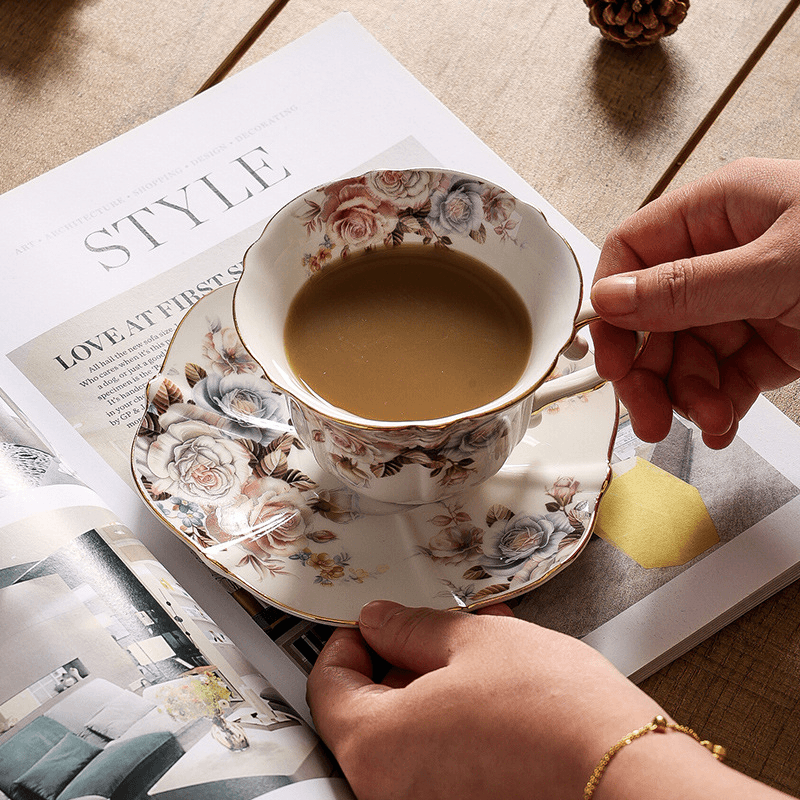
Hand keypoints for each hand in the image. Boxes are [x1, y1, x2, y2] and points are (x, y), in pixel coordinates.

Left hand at [306, 601, 663, 799]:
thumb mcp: (472, 641)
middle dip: (404, 658)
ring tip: (482, 645)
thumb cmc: (554, 713)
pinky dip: (459, 718)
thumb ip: (410, 628)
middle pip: (370, 711)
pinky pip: (442, 758)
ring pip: (413, 731)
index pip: (327, 685)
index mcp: (375, 746)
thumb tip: (378, 620)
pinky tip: (498, 684)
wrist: (628, 777)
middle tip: (437, 628)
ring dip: (438, 682)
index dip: (347, 641)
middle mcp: (390, 792)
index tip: (372, 622)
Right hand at [590, 157, 799, 447]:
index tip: (610, 357)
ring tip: (709, 418)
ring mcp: (750, 298)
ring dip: (688, 395)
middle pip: (654, 315)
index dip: (612, 307)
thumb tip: (612, 297)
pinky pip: (724, 375)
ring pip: (686, 353)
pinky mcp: (775, 338)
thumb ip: (687, 287)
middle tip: (650, 414)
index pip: (633, 254)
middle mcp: (728, 254)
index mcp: (721, 211)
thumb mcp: (780, 267)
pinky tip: (723, 419)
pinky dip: (719, 404)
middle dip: (650, 370)